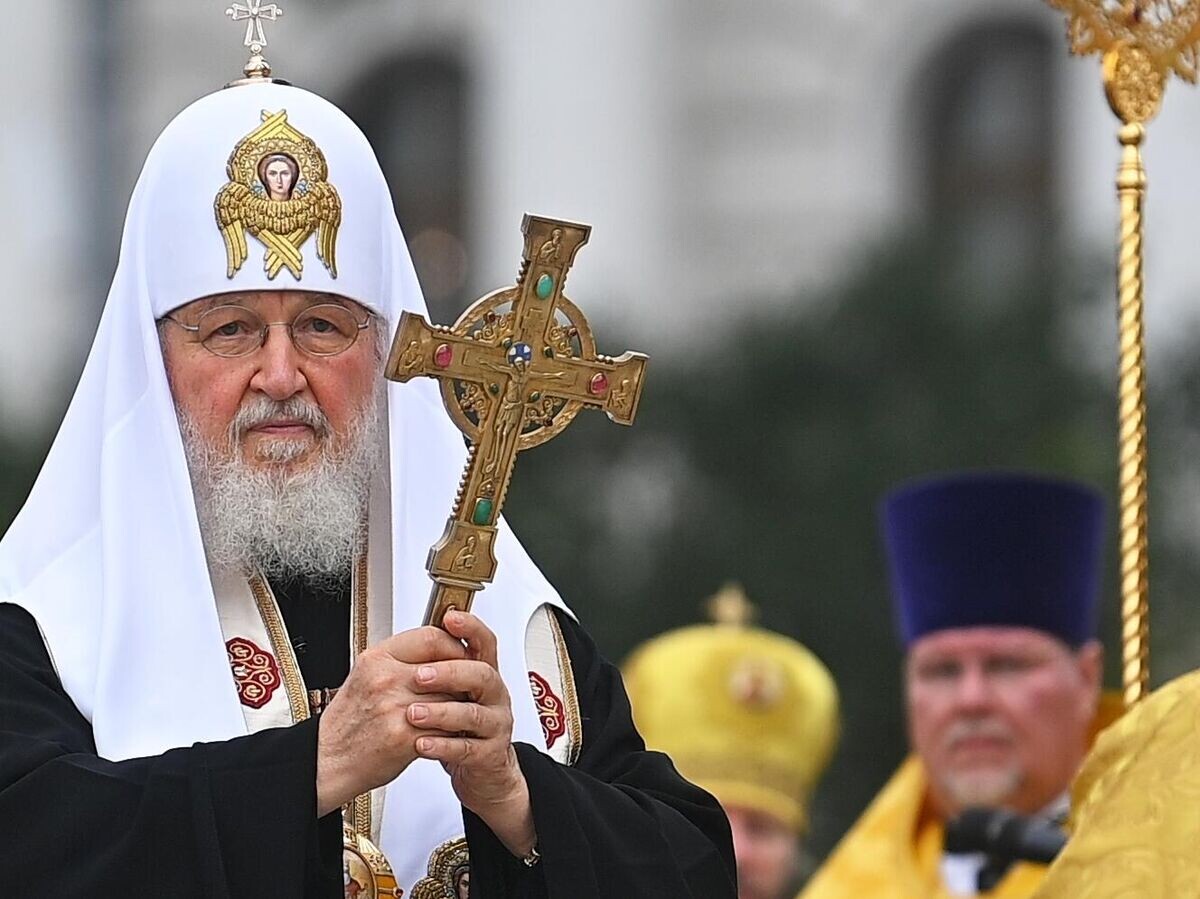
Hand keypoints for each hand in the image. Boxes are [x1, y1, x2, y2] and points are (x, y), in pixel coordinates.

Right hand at [315, 626, 464, 815]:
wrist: (328, 760)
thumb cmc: (349, 721)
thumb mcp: (367, 676)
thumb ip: (401, 660)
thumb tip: (440, 650)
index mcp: (377, 658)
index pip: (431, 636)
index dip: (453, 645)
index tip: (460, 654)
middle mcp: (385, 679)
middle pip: (446, 667)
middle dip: (461, 678)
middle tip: (467, 685)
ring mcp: (395, 707)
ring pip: (450, 697)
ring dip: (459, 705)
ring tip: (457, 710)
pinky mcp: (404, 737)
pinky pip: (443, 727)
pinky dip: (451, 730)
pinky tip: (447, 731)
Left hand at [407, 610, 535, 857]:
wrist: (481, 771)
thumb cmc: (460, 726)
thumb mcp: (451, 691)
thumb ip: (437, 667)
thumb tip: (409, 640)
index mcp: (482, 673)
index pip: (483, 642)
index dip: (470, 628)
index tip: (450, 619)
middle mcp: (494, 696)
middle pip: (482, 674)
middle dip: (450, 672)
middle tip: (420, 676)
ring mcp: (495, 725)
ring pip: (474, 713)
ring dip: (441, 712)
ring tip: (412, 714)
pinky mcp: (489, 754)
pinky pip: (467, 748)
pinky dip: (443, 746)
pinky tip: (421, 743)